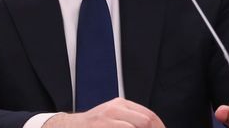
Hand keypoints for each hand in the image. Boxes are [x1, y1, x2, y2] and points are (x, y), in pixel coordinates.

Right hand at [43, 97, 165, 127]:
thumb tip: (152, 125)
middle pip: (145, 121)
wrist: (69, 126)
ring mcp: (107, 119)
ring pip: (135, 127)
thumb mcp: (113, 115)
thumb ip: (130, 118)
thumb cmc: (94, 124)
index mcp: (121, 104)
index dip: (159, 126)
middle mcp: (115, 109)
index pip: (149, 115)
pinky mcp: (101, 127)